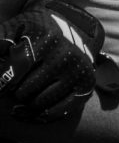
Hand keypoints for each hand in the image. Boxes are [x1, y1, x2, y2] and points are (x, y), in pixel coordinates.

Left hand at [0, 0, 102, 121]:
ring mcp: (78, 72)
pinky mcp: (86, 86)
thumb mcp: (17, 28)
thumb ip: (0, 40)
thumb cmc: (36, 31)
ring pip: (39, 103)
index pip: (16, 71)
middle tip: (14, 87)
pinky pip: (57, 111)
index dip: (3, 82)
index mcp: (49, 39)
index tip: (0, 86)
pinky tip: (30, 110)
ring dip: (26, 103)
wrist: (74, 28)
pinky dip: (40, 115)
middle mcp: (67, 56)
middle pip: (25, 91)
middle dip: (14, 92)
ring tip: (23, 96)